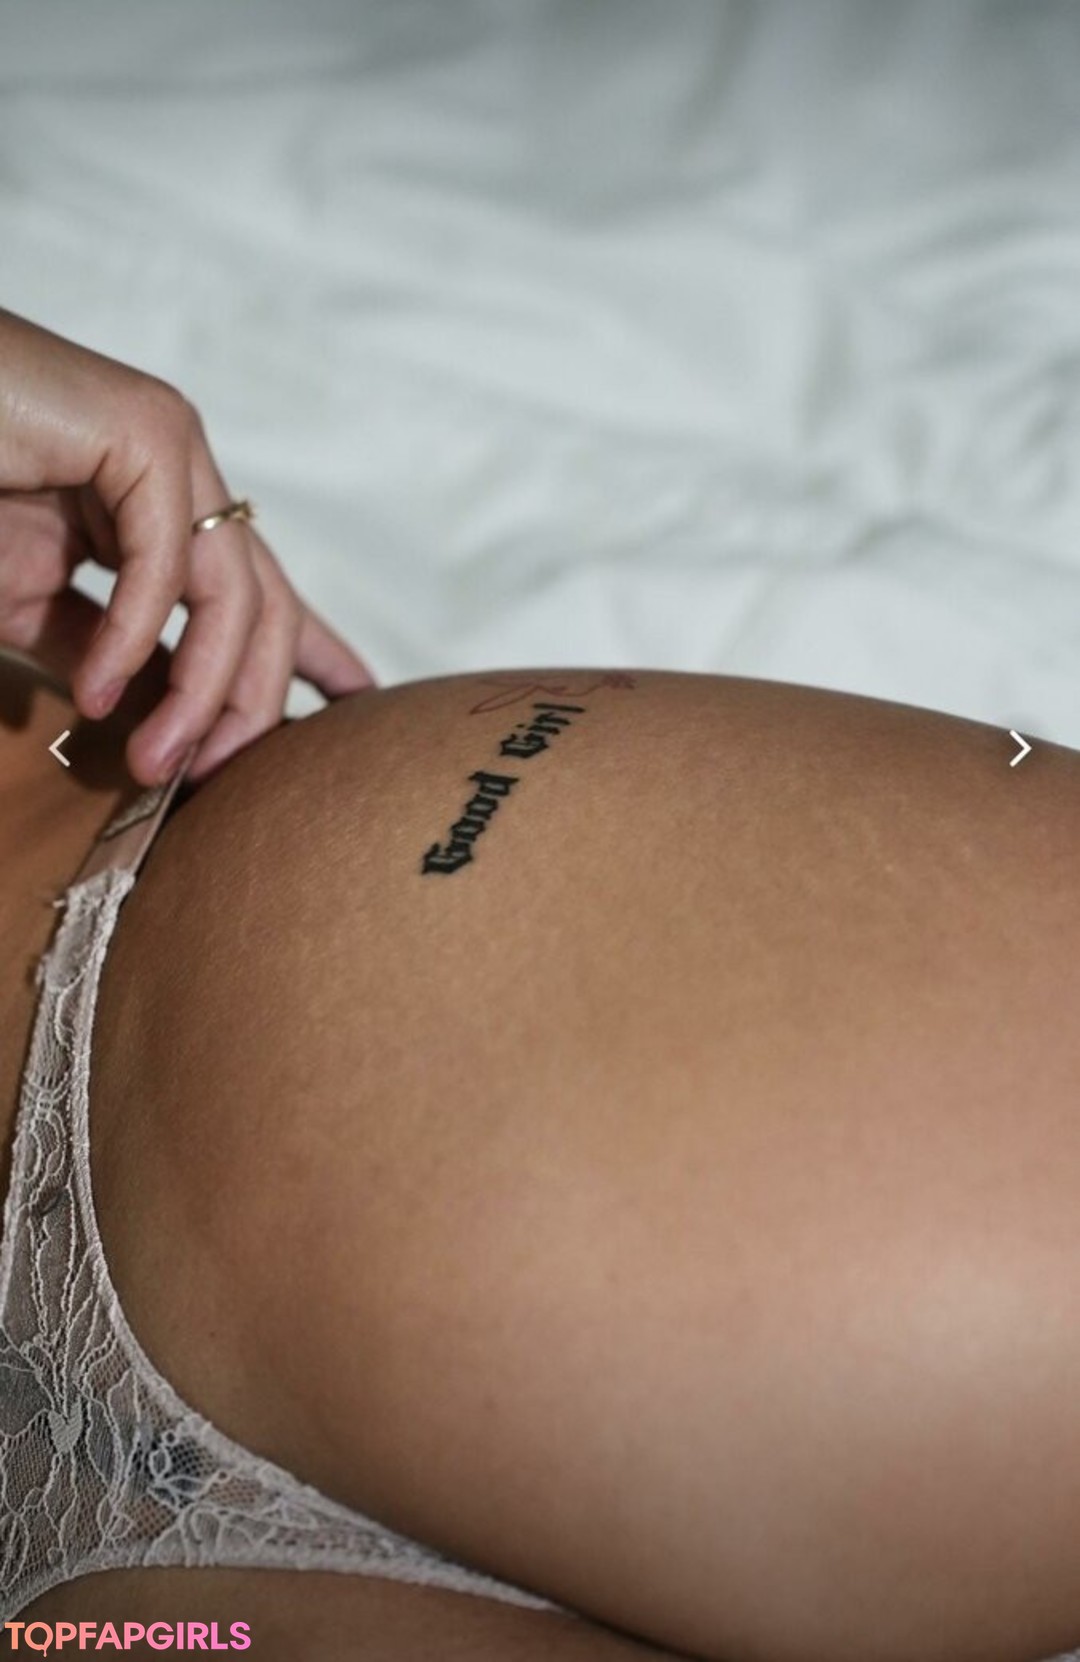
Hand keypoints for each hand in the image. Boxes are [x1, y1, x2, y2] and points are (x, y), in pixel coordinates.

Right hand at [0, 307, 376, 788]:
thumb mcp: (31, 600)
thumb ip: (97, 648)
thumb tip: (145, 713)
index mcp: (167, 510)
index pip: (260, 593)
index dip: (315, 653)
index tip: (353, 707)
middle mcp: (185, 476)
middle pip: (267, 608)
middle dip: (252, 703)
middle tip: (212, 777)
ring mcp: (173, 448)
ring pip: (235, 597)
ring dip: (199, 697)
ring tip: (153, 764)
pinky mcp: (145, 432)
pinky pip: (168, 565)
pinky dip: (133, 639)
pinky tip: (96, 694)